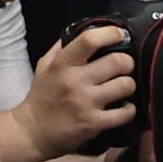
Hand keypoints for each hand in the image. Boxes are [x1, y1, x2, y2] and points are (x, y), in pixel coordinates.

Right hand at [17, 21, 138, 161]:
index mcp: (62, 64)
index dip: (111, 34)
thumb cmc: (42, 96)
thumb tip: (83, 30)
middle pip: (117, 62)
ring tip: (122, 87)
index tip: (119, 35)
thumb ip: (62, 48)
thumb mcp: (45, 66)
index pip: (90, 40)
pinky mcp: (94, 123)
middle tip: (124, 66)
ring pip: (126, 85)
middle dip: (127, 62)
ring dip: (129, 85)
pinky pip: (125, 112)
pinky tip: (122, 107)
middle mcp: (74, 81)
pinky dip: (129, 109)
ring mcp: (85, 103)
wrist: (33, 131)